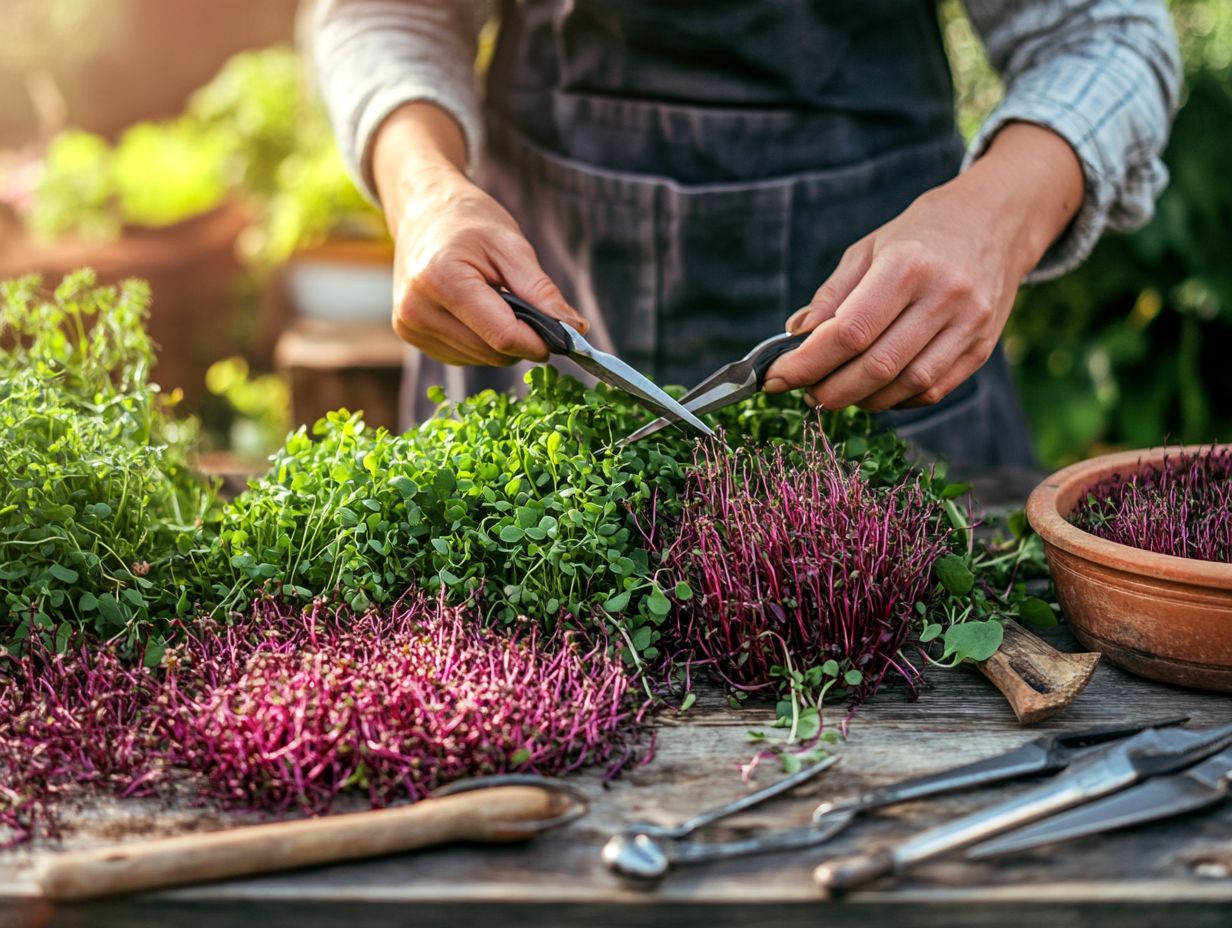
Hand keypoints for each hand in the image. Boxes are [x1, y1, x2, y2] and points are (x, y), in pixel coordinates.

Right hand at [373, 103, 585, 366]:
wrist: (422, 211)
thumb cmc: (468, 222)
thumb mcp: (511, 245)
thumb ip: (541, 290)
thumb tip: (575, 328)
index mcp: (442, 280)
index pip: (502, 335)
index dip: (538, 341)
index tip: (560, 335)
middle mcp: (417, 310)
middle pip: (491, 352)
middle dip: (520, 339)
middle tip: (527, 307)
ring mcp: (410, 326)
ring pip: (479, 360)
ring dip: (500, 342)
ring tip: (495, 301)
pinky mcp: (411, 335)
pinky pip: (462, 357)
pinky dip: (481, 343)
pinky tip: (477, 312)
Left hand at [764, 123, 1083, 410]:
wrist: (996, 220)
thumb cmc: (920, 234)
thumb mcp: (868, 249)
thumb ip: (831, 296)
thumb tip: (794, 337)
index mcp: (907, 266)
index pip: (849, 332)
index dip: (806, 363)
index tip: (775, 377)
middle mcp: (944, 296)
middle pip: (876, 366)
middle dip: (828, 389)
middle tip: (803, 391)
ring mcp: (970, 325)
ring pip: (905, 386)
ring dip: (860, 399)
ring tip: (834, 391)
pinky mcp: (982, 348)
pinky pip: (932, 390)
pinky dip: (894, 399)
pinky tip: (874, 390)